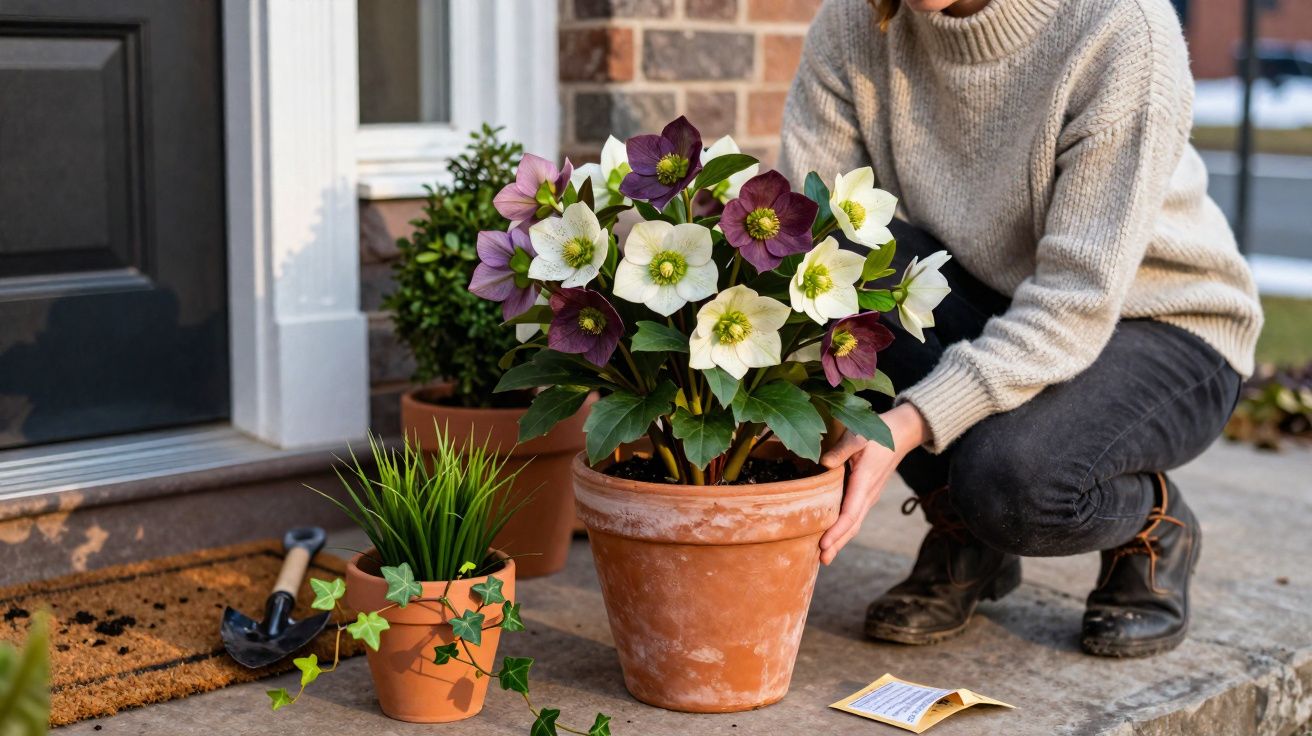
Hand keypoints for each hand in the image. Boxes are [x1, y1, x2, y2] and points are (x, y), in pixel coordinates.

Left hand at [817, 403, 928, 564]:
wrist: (900, 434)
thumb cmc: (877, 433)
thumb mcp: (858, 435)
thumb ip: (841, 449)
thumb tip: (823, 463)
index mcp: (865, 481)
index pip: (850, 512)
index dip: (837, 530)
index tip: (823, 544)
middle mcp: (869, 494)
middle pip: (852, 525)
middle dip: (838, 543)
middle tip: (821, 560)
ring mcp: (869, 496)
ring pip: (854, 523)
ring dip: (841, 540)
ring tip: (824, 557)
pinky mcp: (867, 495)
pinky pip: (855, 516)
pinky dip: (844, 529)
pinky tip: (832, 537)